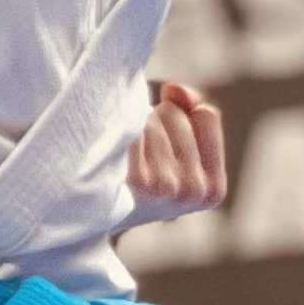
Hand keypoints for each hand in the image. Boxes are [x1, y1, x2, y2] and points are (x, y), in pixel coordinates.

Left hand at [124, 79, 228, 218]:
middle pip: (176, 114)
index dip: (182, 116)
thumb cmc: (138, 174)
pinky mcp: (139, 180)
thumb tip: (174, 89)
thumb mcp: (176, 149)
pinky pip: (132, 126)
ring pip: (152, 119)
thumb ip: (188, 107)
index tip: (166, 144)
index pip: (206, 115)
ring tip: (124, 159)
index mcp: (213, 189)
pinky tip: (112, 158)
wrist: (90, 215)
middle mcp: (195, 190)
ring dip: (134, 127)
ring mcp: (168, 186)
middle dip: (156, 123)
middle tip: (140, 157)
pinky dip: (118, 132)